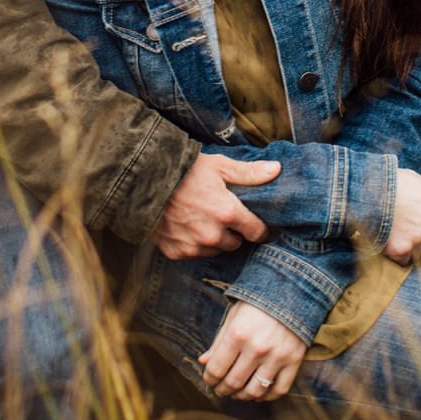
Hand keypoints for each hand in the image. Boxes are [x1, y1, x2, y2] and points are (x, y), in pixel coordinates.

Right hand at [153, 153, 280, 259]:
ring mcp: (193, 246)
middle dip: (233, 231)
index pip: (256, 232)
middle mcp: (213, 235)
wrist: (143, 181)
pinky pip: (194, 253)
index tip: (254, 222)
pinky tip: (186, 225)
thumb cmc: (184, 171)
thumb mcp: (219, 166)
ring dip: (214, 239)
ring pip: (215, 250)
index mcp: (228, 213)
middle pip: (236, 243)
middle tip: (222, 213)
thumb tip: (277, 170)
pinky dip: (193, 243)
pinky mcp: (176, 252)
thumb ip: (249, 173)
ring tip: (202, 218)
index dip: (258, 227)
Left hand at [199, 301, 306, 400]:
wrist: (293, 290)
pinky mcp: (294, 360)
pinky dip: (267, 396)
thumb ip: (219, 341)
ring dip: (243, 396)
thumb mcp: (234, 315)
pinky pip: (279, 390)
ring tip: (238, 393)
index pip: (216, 369)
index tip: (209, 381)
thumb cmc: (258, 302)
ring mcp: (277, 356)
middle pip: (234, 383)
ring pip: (255, 391)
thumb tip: (203, 362)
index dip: (209, 379)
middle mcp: (256, 348)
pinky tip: (259, 393)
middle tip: (220, 390)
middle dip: (223, 390)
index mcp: (237, 334)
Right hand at [383, 168, 420, 263]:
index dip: (417, 217)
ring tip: (389, 228)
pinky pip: (402, 260)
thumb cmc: (387, 181)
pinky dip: (395, 255)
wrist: (362, 191)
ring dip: (404, 243)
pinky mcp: (402, 249)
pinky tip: (385, 240)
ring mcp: (418, 236)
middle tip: (395, 221)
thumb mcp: (413, 178)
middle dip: (413, 232)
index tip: (404, 213)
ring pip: (416, 248)